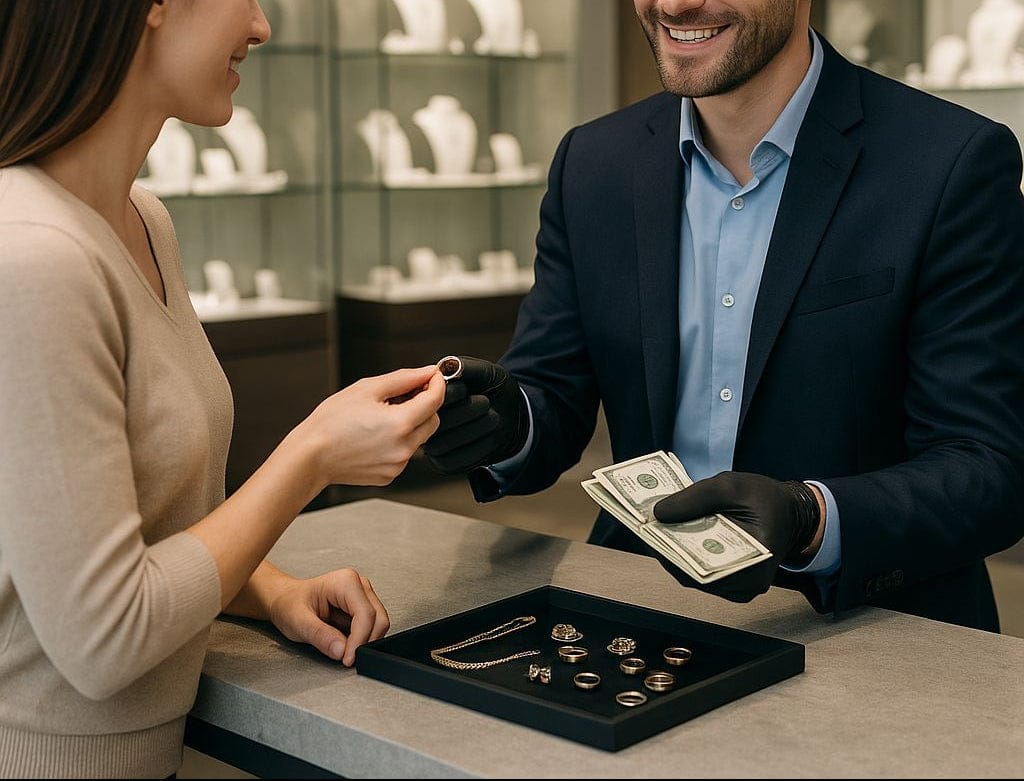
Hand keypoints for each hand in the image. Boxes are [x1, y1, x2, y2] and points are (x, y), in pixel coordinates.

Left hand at [268, 568, 389, 666]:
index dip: (359, 640)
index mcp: (345, 582)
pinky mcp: (363, 606)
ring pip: (379, 624)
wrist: (285, 599)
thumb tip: (342, 650)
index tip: (347, 658)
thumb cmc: (289, 604)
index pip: (365, 615)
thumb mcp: (298, 622)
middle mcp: (359, 585)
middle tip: (346, 658)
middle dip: (365, 642)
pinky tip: (345, 642)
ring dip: (364, 642)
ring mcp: (364, 595)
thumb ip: (320, 636)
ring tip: (342, 650)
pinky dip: (362, 640)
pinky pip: (373, 627)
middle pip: (378, 619)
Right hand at [302, 365, 444, 486]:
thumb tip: (426, 373)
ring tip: (381, 416)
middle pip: (433, 420)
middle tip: (402, 395)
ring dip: (410, 424)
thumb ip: (403, 379)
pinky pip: (404, 453)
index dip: (436, 383)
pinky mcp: (390, 475)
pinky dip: (398, 441)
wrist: (310, 456)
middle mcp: (404, 448)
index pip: (435, 400)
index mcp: (400, 424)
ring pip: (419, 437)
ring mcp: (398, 465)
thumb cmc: (331, 423)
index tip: (432, 376)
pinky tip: (375, 434)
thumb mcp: (367, 389)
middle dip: (424, 405)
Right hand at [422, 356, 528, 474]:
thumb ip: (466, 367)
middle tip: (485, 402)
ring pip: (445, 442)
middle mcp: (423, 423)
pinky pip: (456, 460)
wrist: (511, 415)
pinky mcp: (445, 464)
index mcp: (426, 396)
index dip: (448, 395)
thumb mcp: (486, 372)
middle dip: (466, 411)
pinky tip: (491, 434)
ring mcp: (433, 446)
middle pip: (436, 422)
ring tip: (493, 416)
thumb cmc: (494, 389)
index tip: (466, 389)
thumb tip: (449, 367)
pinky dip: (478, 446)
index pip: (428, 400)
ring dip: (474, 428)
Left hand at [652, 472, 821, 601]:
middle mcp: (745, 585)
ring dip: (668, 550)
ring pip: (691, 573)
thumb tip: (658, 513)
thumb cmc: (765, 498)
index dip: (675, 553)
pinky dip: (678, 551)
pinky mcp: (724, 581)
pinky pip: (695, 569)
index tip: (650, 533)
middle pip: (694, 574)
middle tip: (640, 526)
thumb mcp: (733, 486)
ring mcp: (734, 587)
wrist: (787, 511)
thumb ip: (697, 497)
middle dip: (666, 549)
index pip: (708, 569)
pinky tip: (661, 532)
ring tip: (645, 527)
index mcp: (757, 564)